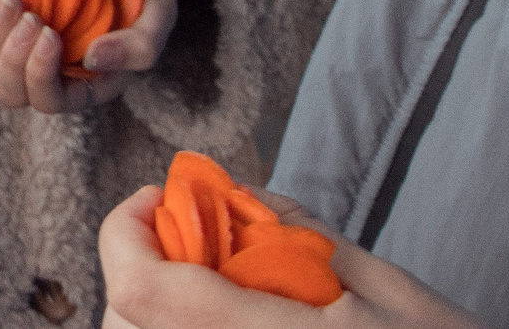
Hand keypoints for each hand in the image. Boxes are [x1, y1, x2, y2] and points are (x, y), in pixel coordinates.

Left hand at [0, 0, 175, 114]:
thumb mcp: (159, 13)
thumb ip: (139, 46)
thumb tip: (93, 59)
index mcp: (89, 81)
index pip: (50, 101)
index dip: (39, 75)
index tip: (50, 34)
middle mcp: (55, 67)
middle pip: (11, 91)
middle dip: (12, 57)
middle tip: (31, 19)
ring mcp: (32, 40)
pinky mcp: (18, 11)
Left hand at [98, 184, 484, 327]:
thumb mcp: (383, 286)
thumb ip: (295, 235)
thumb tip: (236, 192)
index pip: (138, 289)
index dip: (126, 231)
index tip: (162, 196)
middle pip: (125, 323)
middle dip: (141, 267)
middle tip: (193, 237)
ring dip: (156, 309)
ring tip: (213, 283)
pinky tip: (229, 320)